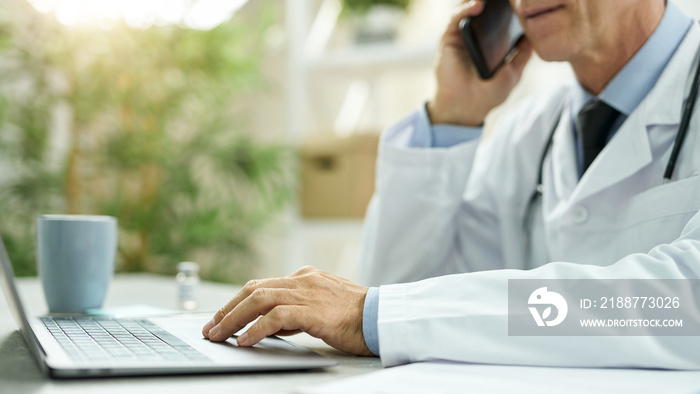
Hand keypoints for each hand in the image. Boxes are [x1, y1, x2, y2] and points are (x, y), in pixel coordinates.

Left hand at [202, 266, 372, 355]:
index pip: (262, 285)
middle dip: (228, 309)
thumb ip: (297, 311)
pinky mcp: (314, 311)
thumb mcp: (322, 308)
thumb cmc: (356, 317)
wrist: (383, 318)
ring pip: (260, 299)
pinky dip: (257, 329)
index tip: (221, 318)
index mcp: (305, 277)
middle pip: (254, 289)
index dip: (237, 301)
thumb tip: (270, 325)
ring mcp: (308, 293)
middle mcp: (303, 280)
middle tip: (211, 327)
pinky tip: (246, 340)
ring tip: (220, 335)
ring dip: (234, 318)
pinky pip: (277, 317)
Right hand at [427, 0, 532, 125]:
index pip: (498, 16)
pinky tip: (477, 5)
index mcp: (491, 42)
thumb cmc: (488, 95)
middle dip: (492, 0)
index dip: (505, 6)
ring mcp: (461, 37)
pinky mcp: (448, 40)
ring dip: (477, 0)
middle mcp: (474, 36)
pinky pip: (455, 19)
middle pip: (482, 9)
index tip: (515, 0)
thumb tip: (533, 36)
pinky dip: (465, 9)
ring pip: (467, 9)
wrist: (468, 108)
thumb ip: (522, 55)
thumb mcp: (513, 73)